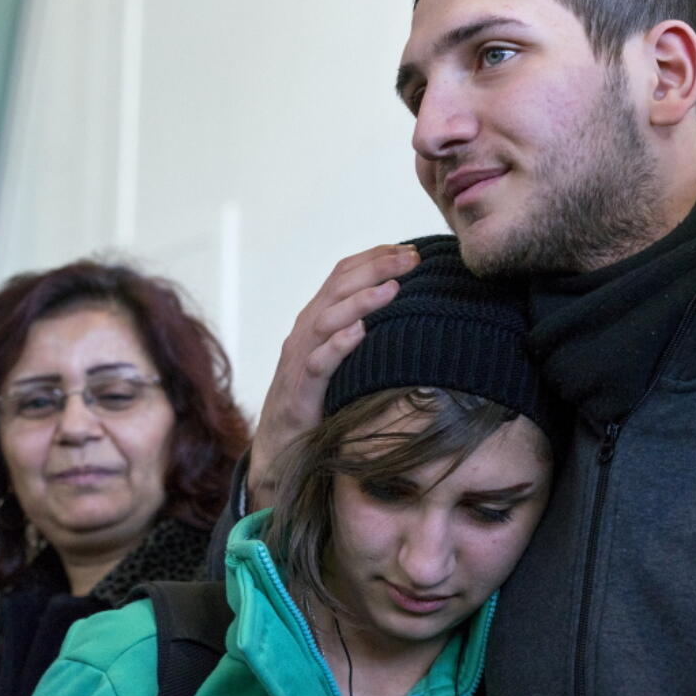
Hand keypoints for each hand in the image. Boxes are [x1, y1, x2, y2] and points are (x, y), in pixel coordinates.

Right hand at [249, 244, 419, 507]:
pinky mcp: (300, 390)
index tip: (411, 250)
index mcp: (318, 317)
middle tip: (412, 259)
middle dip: (376, 268)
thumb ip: (366, 331)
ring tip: (392, 289)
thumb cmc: (321, 397)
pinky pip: (317, 363)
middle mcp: (306, 330)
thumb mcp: (345, 356)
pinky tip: (360, 334)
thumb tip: (414, 312)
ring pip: (327, 319)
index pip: (344, 273)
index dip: (375, 256)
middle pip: (338, 287)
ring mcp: (300, 358)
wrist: (282, 445)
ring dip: (360, 301)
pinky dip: (337, 346)